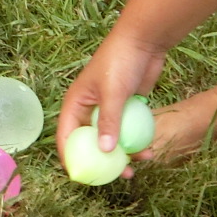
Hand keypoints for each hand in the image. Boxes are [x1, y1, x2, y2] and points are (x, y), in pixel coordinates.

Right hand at [56, 31, 166, 161]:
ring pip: (112, 138)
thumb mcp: (113, 93)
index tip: (82, 175)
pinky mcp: (126, 107)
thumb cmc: (120, 62)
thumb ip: (108, 122)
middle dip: (103, 160)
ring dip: (125, 152)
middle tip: (118, 174)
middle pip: (91, 141)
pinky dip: (136, 141)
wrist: (143, 41)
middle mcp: (89, 108)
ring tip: (142, 161)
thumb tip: (104, 150)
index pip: (67, 135)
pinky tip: (149, 149)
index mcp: (76, 103)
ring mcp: (109, 109)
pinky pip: (128, 131)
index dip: (71, 156)